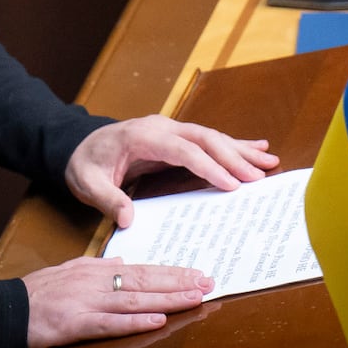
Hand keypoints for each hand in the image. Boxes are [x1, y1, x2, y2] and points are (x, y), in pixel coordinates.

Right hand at [23, 255, 211, 347]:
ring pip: (134, 300)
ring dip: (167, 299)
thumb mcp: (69, 271)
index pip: (142, 269)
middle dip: (178, 282)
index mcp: (95, 269)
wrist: (5, 310)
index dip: (171, 272)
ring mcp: (86, 302)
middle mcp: (95, 281)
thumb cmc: (37, 293)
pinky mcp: (75, 323)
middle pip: (144, 281)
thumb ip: (97, 266)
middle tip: (209, 281)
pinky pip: (110, 323)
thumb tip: (122, 260)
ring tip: (194, 298)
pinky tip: (156, 320)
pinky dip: (135, 322)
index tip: (197, 273)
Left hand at [65, 115, 277, 228]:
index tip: (231, 185)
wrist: (78, 144)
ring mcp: (171, 129)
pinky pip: (208, 140)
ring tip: (269, 162)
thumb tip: (128, 219)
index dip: (208, 166)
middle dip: (234, 157)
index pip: (183, 149)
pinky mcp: (176, 137)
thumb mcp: (88, 183)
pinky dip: (234, 145)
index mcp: (143, 136)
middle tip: (259, 177)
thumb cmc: (85, 163)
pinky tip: (257, 148)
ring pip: (212, 137)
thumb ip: (107, 199)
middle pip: (204, 139)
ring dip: (241, 150)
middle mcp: (162, 127)